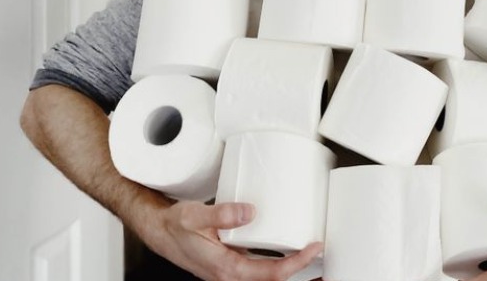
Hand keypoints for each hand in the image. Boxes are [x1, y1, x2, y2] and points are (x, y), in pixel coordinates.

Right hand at [139, 200, 322, 280]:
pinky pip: (261, 272)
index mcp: (227, 268)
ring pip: (268, 280)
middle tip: (326, 264)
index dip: (296, 263)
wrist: (160, 233)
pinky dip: (279, 268)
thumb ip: (221, 214)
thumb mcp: (194, 217)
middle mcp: (232, 276)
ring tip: (315, 262)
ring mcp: (233, 274)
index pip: (270, 273)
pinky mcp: (233, 267)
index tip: (314, 248)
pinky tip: (289, 256)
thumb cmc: (175, 227)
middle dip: (302, 276)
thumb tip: (249, 212)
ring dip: (292, 274)